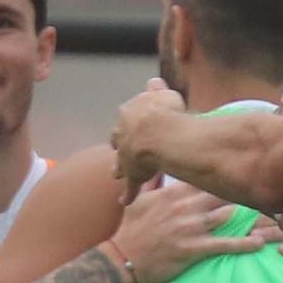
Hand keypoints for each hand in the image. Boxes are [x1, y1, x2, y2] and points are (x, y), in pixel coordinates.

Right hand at [108, 181, 269, 282]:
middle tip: (270, 187)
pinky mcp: (195, 248)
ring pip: (229, 216)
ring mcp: (192, 227)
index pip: (207, 176)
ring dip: (252, 217)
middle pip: (224, 192)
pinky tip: (260, 243)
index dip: (229, 172)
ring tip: (275, 216)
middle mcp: (187, 206)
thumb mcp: (140, 201)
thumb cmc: (131, 230)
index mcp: (175, 192)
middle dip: (247, 190)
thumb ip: (154, 184)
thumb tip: (157, 168)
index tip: (249, 167)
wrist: (122, 259)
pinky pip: (225, 245)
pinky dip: (244, 244)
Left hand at [112, 79, 187, 204]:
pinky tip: (125, 202)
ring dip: (119, 167)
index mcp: (128, 113)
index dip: (133, 122)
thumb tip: (153, 81)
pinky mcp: (131, 175)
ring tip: (117, 174)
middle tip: (124, 149)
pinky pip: (129, 187)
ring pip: (119, 163)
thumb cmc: (166, 113)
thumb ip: (157, 90)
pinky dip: (127, 194)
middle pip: (118, 139)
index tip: (136, 125)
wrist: (160, 135)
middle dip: (121, 144)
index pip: (127, 117)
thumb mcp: (164, 95)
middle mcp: (121, 134)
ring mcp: (124, 156)